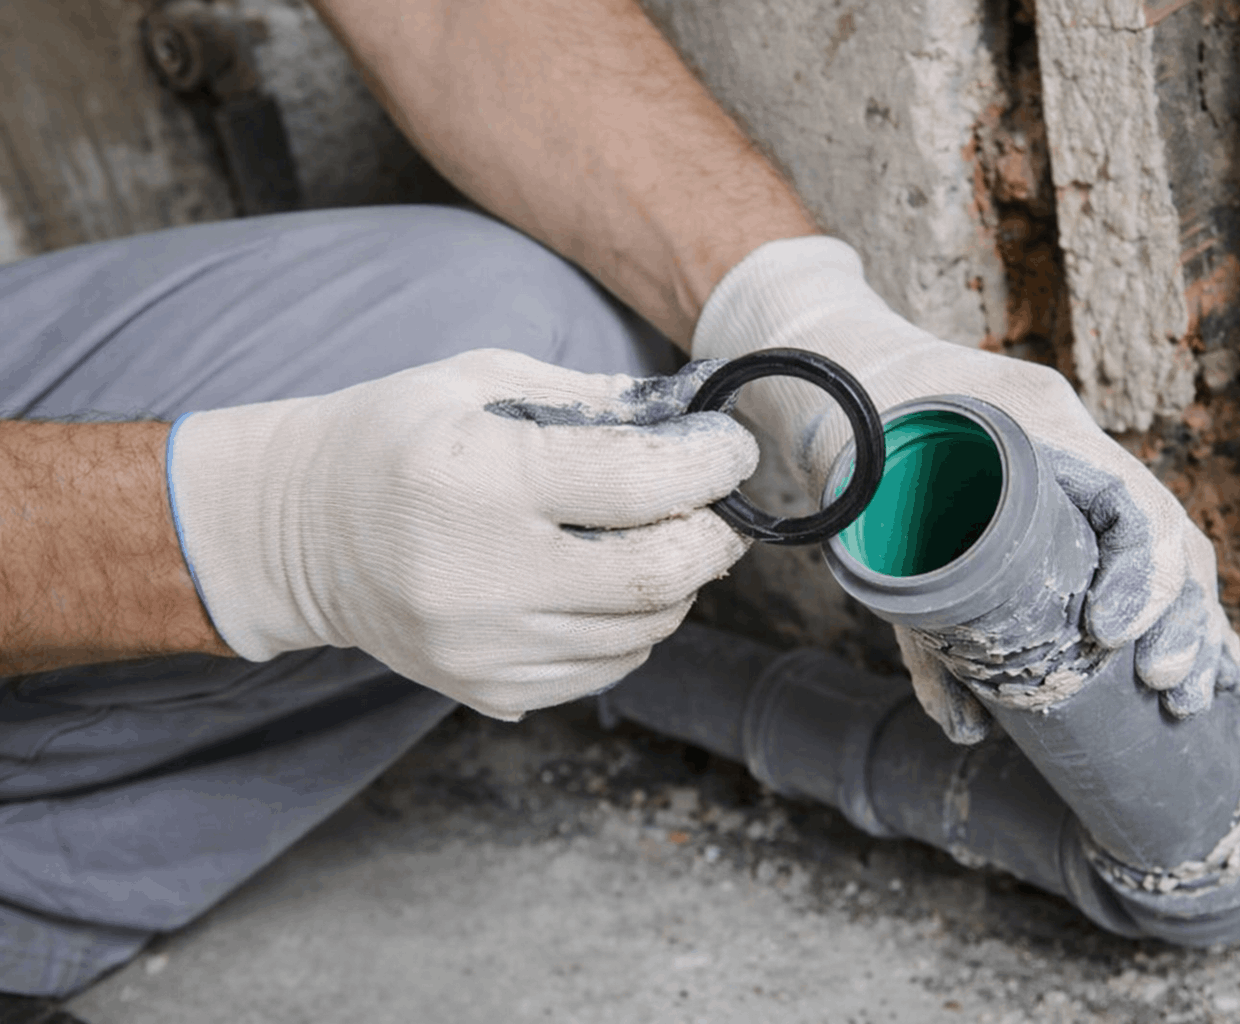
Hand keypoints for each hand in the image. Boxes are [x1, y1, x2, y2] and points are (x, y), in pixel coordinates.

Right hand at [166, 351, 756, 718]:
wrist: (295, 534)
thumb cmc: (392, 439)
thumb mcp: (480, 379)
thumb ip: (593, 398)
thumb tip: (691, 419)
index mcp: (478, 478)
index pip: (636, 482)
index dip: (710, 466)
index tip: (733, 450)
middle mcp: (478, 577)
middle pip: (656, 575)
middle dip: (713, 537)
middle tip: (718, 507)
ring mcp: (482, 648)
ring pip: (643, 632)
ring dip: (677, 584)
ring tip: (658, 540)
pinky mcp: (486, 691)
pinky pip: (607, 669)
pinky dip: (633, 627)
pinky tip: (609, 587)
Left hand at [692, 237, 1239, 741]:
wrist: (840, 368)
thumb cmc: (855, 433)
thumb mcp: (872, 518)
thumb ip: (914, 621)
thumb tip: (962, 727)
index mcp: (1037, 429)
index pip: (1127, 502)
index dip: (1138, 576)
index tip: (1109, 635)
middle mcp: (1074, 445)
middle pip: (1167, 530)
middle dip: (1180, 615)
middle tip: (1166, 684)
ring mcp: (1077, 465)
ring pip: (1166, 544)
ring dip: (1191, 622)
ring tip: (1189, 697)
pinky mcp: (1066, 494)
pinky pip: (1137, 548)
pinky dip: (1170, 606)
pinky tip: (1202, 662)